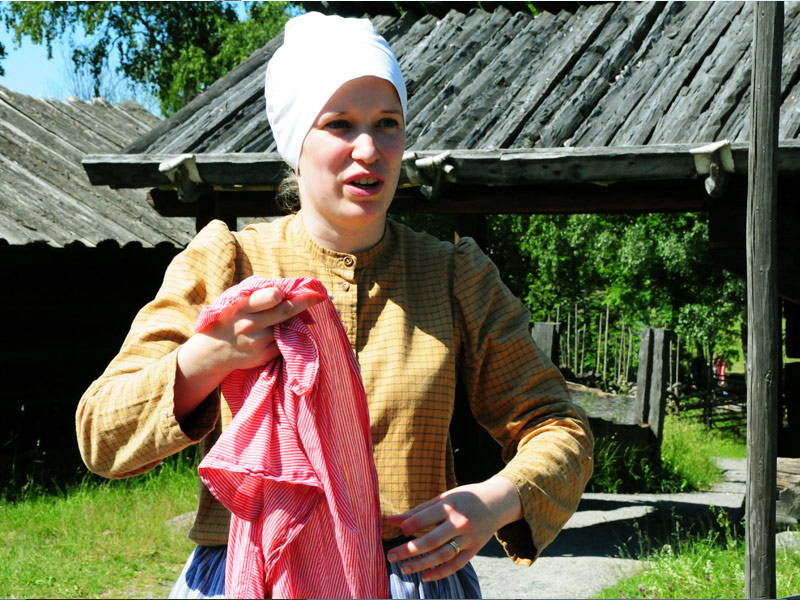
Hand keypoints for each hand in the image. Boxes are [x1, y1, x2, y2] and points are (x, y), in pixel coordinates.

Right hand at [174, 287, 324, 420]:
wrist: (213, 351)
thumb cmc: (228, 318)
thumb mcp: (233, 301)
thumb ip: (256, 293)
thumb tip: (282, 288)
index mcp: (241, 307)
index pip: (267, 298)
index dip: (283, 293)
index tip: (302, 288)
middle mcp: (250, 324)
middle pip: (285, 312)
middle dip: (306, 302)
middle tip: (322, 296)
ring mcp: (258, 342)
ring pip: (288, 328)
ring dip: (302, 319)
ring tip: (311, 312)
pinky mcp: (264, 356)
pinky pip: (285, 342)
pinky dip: (294, 334)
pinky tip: (297, 327)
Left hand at [385, 476, 522, 581]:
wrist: (496, 502)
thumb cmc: (464, 498)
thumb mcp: (443, 498)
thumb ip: (418, 511)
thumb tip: (391, 520)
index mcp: (450, 506)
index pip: (424, 519)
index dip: (409, 526)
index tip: (400, 531)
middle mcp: (459, 523)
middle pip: (430, 541)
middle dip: (408, 550)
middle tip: (391, 556)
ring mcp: (468, 538)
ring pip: (441, 556)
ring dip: (421, 564)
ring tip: (404, 568)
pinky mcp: (474, 550)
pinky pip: (455, 565)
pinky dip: (440, 573)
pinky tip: (424, 576)